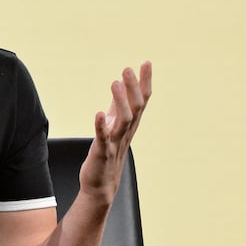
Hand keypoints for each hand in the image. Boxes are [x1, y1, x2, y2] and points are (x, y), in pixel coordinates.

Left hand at [78, 61, 151, 202]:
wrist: (101, 183)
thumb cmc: (108, 151)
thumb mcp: (115, 125)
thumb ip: (118, 106)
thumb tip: (122, 85)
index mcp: (130, 123)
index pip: (142, 100)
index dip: (145, 82)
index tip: (147, 62)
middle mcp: (126, 131)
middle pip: (136, 107)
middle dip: (133, 87)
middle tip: (127, 68)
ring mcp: (115, 141)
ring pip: (123, 120)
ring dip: (120, 101)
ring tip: (114, 83)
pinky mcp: (102, 151)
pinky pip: (103, 137)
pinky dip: (101, 125)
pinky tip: (99, 113)